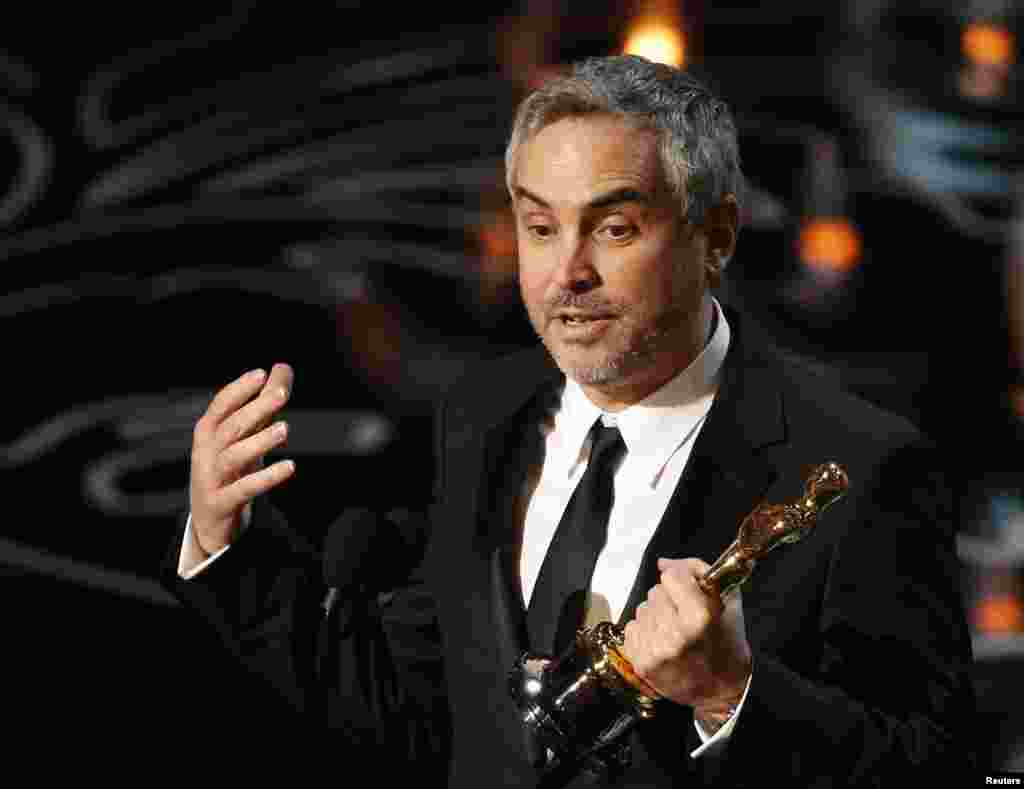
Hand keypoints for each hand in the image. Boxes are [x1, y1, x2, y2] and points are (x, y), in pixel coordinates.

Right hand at [189, 363, 295, 554]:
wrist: (207, 523)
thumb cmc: (229, 471)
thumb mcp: (244, 437)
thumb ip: (263, 405)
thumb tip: (283, 367)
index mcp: (207, 435)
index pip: (220, 407)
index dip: (238, 390)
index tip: (260, 374)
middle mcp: (205, 454)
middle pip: (229, 428)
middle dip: (254, 409)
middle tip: (281, 394)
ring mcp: (210, 480)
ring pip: (233, 457)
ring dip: (259, 441)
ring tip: (285, 429)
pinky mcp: (221, 505)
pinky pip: (243, 489)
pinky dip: (266, 477)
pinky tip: (290, 466)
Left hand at [622, 557, 750, 720]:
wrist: (720, 693)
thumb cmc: (727, 646)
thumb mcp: (727, 603)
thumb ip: (697, 572)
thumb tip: (662, 563)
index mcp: (699, 619)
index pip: (672, 576)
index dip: (683, 580)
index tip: (691, 590)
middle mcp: (674, 635)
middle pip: (656, 591)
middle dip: (670, 599)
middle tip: (685, 617)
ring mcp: (654, 651)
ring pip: (643, 608)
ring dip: (657, 616)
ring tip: (675, 632)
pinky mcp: (640, 663)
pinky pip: (632, 627)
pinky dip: (646, 632)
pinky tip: (663, 644)